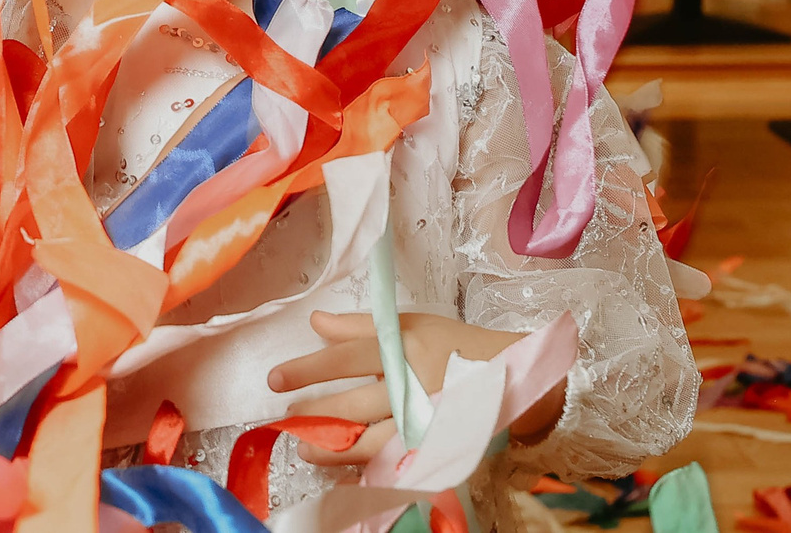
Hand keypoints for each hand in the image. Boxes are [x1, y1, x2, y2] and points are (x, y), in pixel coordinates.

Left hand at [267, 310, 561, 463]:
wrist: (515, 379)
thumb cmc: (457, 347)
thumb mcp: (413, 324)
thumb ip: (362, 326)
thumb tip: (316, 323)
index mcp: (406, 348)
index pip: (346, 358)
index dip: (308, 369)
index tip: (275, 378)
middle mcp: (414, 386)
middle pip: (353, 404)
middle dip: (314, 413)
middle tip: (287, 416)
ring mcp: (425, 423)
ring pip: (370, 442)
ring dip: (332, 447)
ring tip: (306, 448)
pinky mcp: (434, 450)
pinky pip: (393, 464)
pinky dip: (365, 468)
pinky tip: (344, 467)